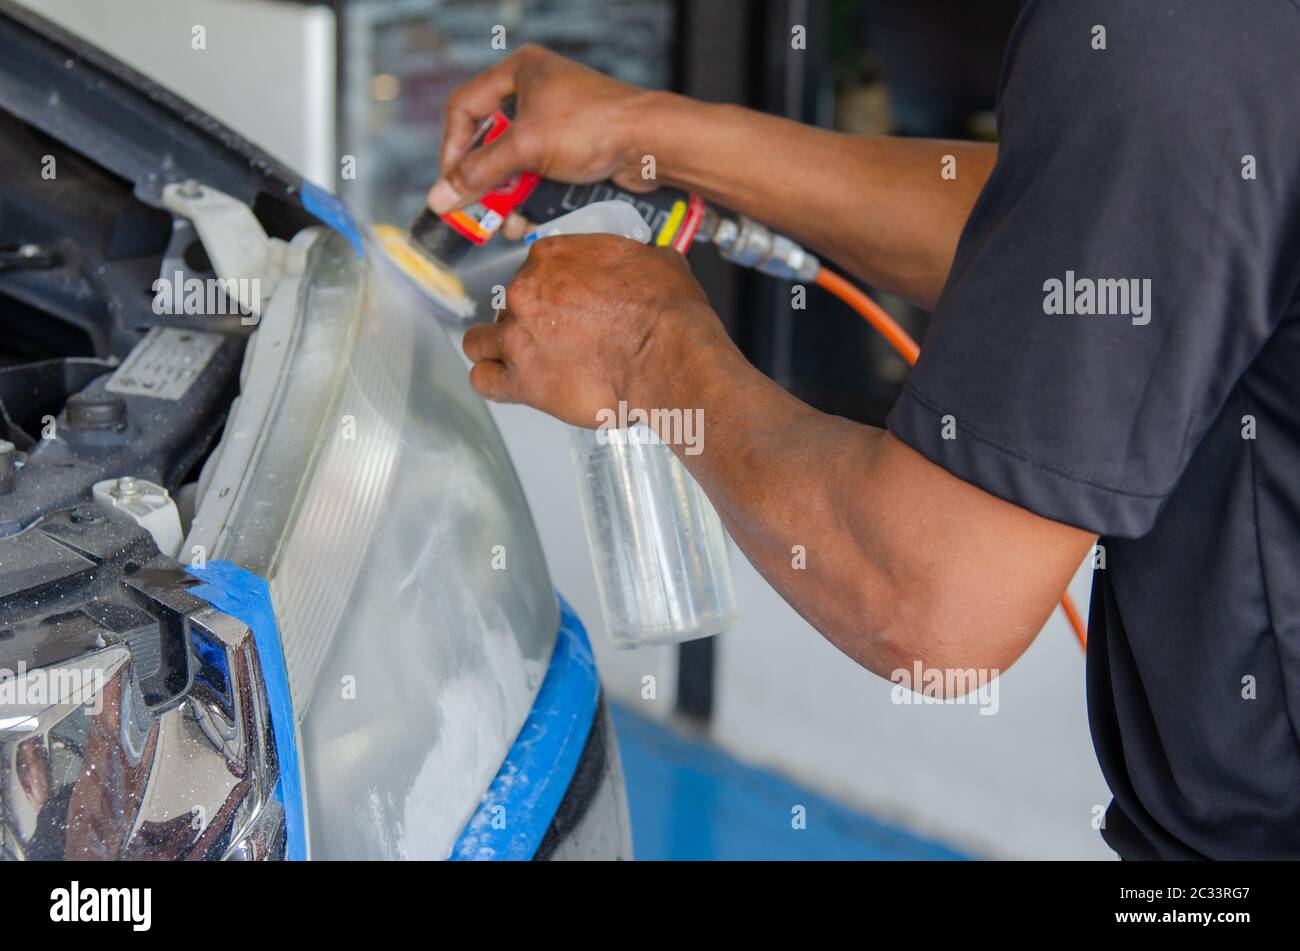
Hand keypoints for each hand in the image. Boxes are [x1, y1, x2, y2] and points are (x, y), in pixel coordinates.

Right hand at [430, 45, 664, 215]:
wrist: (650, 144)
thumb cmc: (594, 126)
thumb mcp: (526, 148)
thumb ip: (480, 174)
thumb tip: (441, 197)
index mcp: (519, 72)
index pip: (465, 108)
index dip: (453, 148)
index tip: (450, 183)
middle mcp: (535, 93)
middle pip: (489, 142)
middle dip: (483, 180)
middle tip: (475, 208)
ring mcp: (555, 123)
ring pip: (514, 165)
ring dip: (506, 196)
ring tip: (506, 220)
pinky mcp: (573, 151)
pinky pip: (538, 176)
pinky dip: (530, 198)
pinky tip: (528, 219)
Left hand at [461, 234, 729, 427]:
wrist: (666, 354)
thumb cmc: (666, 312)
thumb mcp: (657, 261)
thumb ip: (634, 260)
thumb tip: (644, 263)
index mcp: (552, 256)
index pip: (534, 269)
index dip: (550, 290)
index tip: (564, 306)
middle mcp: (526, 291)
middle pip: (509, 305)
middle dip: (528, 320)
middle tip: (555, 338)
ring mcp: (518, 336)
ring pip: (481, 341)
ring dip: (497, 349)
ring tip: (521, 361)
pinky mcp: (521, 380)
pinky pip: (484, 380)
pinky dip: (493, 382)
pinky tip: (509, 384)